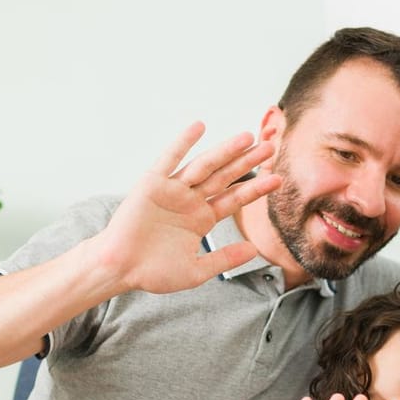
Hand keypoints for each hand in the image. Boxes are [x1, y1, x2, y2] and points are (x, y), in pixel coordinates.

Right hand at [87, 122, 282, 294]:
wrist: (120, 269)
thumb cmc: (154, 272)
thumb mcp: (196, 270)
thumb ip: (224, 259)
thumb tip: (254, 250)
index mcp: (202, 218)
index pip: (235, 198)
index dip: (256, 188)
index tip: (278, 179)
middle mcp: (191, 200)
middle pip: (225, 176)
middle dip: (247, 162)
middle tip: (270, 146)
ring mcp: (173, 190)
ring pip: (204, 166)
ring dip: (225, 151)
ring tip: (247, 136)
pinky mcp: (152, 183)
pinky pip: (170, 160)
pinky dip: (183, 143)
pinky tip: (199, 127)